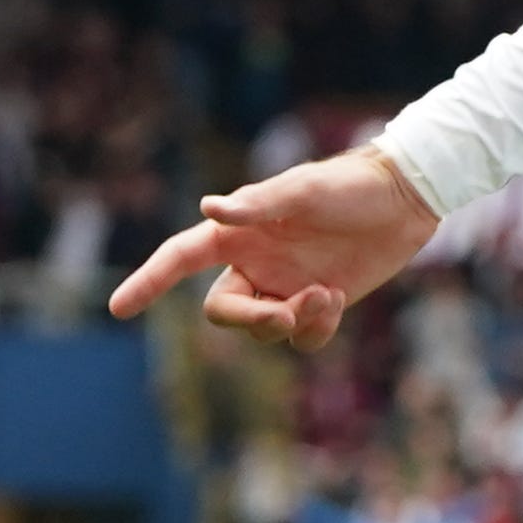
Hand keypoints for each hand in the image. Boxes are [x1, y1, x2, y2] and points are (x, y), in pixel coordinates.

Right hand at [105, 145, 438, 352]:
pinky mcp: (319, 302)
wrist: (404, 198)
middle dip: (250, 322)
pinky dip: (316, 328)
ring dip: (293, 322)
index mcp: (238, 233)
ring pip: (266, 329)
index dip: (149, 282)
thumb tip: (208, 209)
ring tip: (328, 294)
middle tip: (283, 317)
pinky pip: (303, 337)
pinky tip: (338, 299)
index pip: (180, 259)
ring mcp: (286, 285)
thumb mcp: (304, 190)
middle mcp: (255, 262)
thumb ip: (257, 206)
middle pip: (224, 311)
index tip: (118, 308)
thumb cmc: (348, 185)